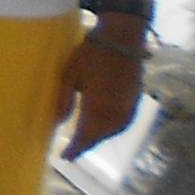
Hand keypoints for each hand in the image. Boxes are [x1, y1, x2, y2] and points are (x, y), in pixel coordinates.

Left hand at [53, 23, 146, 157]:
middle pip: (102, 134)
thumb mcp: (70, 73)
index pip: (87, 133)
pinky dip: (113, 129)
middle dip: (87, 144)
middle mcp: (117, 109)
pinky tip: (106, 127)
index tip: (66, 157)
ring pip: (115, 129)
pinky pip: (124, 121)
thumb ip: (65, 99)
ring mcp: (129, 104)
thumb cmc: (91, 52)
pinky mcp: (136, 98)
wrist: (122, 37)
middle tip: (73, 151)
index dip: (76, 147)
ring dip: (101, 137)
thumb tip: (58, 122)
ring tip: (86, 141)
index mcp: (99, 104)